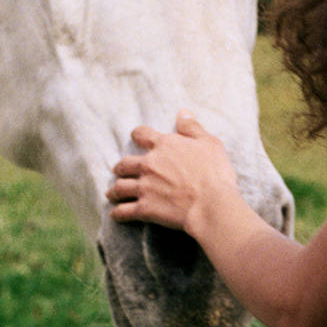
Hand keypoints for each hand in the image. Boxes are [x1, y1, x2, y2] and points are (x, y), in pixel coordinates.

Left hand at [105, 115, 238, 236]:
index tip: (137, 137)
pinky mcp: (144, 208)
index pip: (141, 134)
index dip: (138, 135)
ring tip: (112, 193)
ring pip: (120, 187)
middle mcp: (149, 164)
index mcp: (164, 145)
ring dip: (114, 190)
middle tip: (121, 170)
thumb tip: (182, 112)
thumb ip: (192, 128)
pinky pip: (123, 211)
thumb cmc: (214, 174)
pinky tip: (115, 214)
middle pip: (124, 163)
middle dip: (121, 166)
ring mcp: (144, 187)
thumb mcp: (209, 143)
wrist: (211, 204)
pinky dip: (117, 213)